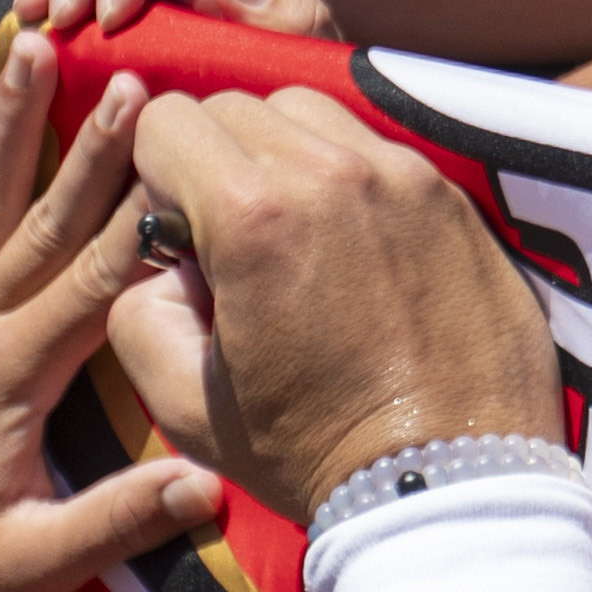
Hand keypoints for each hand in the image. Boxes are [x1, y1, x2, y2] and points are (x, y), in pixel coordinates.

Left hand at [0, 26, 223, 591]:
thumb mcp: (34, 567)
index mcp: (7, 380)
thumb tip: (214, 482)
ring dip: (7, 121)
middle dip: (88, 145)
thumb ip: (121, 519)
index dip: (139, 214)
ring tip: (30, 45)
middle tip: (127, 74)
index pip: (91, 282)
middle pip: (39, 220)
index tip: (179, 148)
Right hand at [128, 86, 560, 511]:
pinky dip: (346, 176)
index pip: (166, 120)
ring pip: (308, 111)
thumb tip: (164, 257)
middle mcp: (333, 172)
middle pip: (235, 106)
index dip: (154, 176)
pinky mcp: (452, 195)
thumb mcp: (184, 401)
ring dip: (282, 155)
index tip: (178, 235)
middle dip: (214, 162)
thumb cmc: (315, 453)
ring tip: (295, 237)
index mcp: (255, 216)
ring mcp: (404, 176)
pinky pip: (374, 146)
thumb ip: (139, 309)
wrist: (449, 484)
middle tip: (233, 242)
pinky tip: (353, 249)